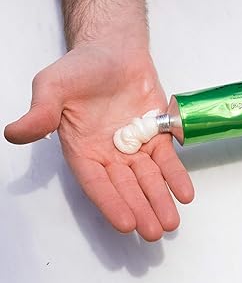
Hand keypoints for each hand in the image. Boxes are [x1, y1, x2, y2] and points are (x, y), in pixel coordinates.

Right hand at [4, 43, 193, 240]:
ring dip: (160, 199)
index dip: (111, 203)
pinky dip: (176, 175)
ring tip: (171, 221)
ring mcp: (136, 147)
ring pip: (149, 178)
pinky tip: (185, 193)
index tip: (126, 223)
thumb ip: (41, 112)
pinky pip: (167, 159)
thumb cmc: (82, 68)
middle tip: (153, 232)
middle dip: (140, 209)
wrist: (115, 50)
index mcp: (83, 150)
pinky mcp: (157, 136)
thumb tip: (15, 132)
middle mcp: (110, 155)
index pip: (97, 184)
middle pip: (126, 187)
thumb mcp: (53, 86)